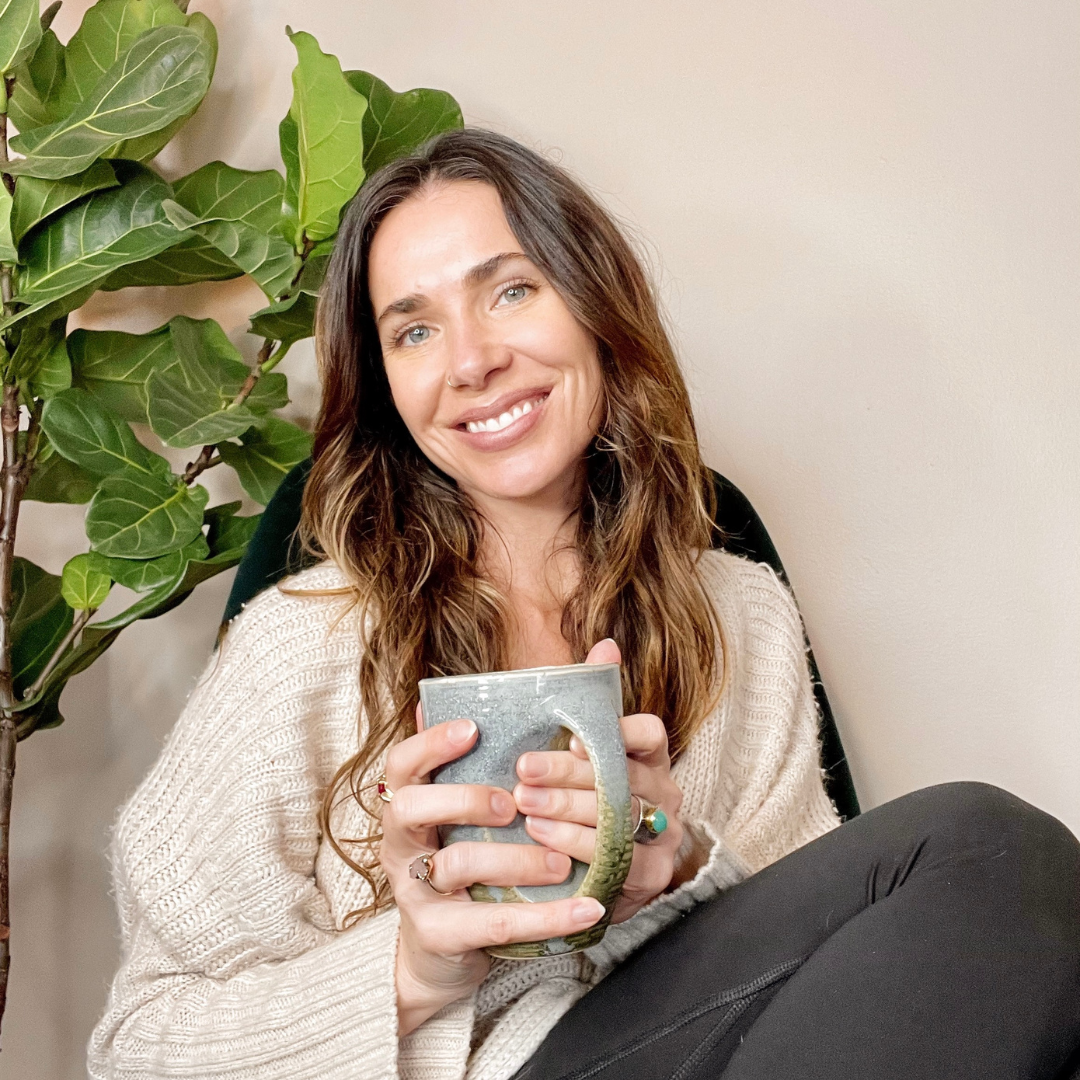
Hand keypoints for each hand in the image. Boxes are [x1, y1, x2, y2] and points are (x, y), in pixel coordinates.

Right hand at [380, 708, 605, 1036]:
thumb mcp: (470, 808)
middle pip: (410, 808)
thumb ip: (489, 754)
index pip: (401, 763)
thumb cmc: (467, 854)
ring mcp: (415, 891)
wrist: (441, 947)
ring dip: (516, 860)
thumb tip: (528, 676)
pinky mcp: (439, 935)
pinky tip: (589, 908)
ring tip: (561, 862)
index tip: (474, 727)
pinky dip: (547, 918)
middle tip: (514, 804)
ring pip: (456, 865)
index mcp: (409, 803)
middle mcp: (401, 843)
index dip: (431, 742)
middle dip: (465, 799)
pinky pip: (494, 924)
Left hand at [513, 640, 685, 923]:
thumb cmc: (585, 799)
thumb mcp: (585, 752)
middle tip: (524, 769)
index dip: (617, 732)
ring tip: (524, 802)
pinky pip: (619, 859)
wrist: (595, 872)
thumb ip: (593, 704)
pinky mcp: (653, 875)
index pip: (651, 733)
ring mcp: (664, 835)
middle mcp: (664, 793)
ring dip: (566, 808)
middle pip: (623, 776)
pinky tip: (541, 837)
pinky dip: (576, 846)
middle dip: (568, 773)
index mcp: (651, 757)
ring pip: (619, 817)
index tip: (571, 737)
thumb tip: (606, 645)